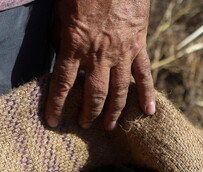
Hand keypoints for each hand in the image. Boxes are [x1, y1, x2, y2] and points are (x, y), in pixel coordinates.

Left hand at [46, 0, 155, 130]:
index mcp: (74, 46)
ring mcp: (121, 52)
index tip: (53, 121)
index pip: (63, 84)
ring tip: (108, 126)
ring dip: (113, 111)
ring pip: (118, 91)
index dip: (57, 105)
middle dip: (88, 113)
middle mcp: (98, 55)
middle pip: (93, 94)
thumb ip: (60, 38)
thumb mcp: (61, 13)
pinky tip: (148, 112)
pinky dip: (147, 94)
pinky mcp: (138, 45)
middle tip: (84, 125)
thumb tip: (60, 56)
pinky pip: (144, 74)